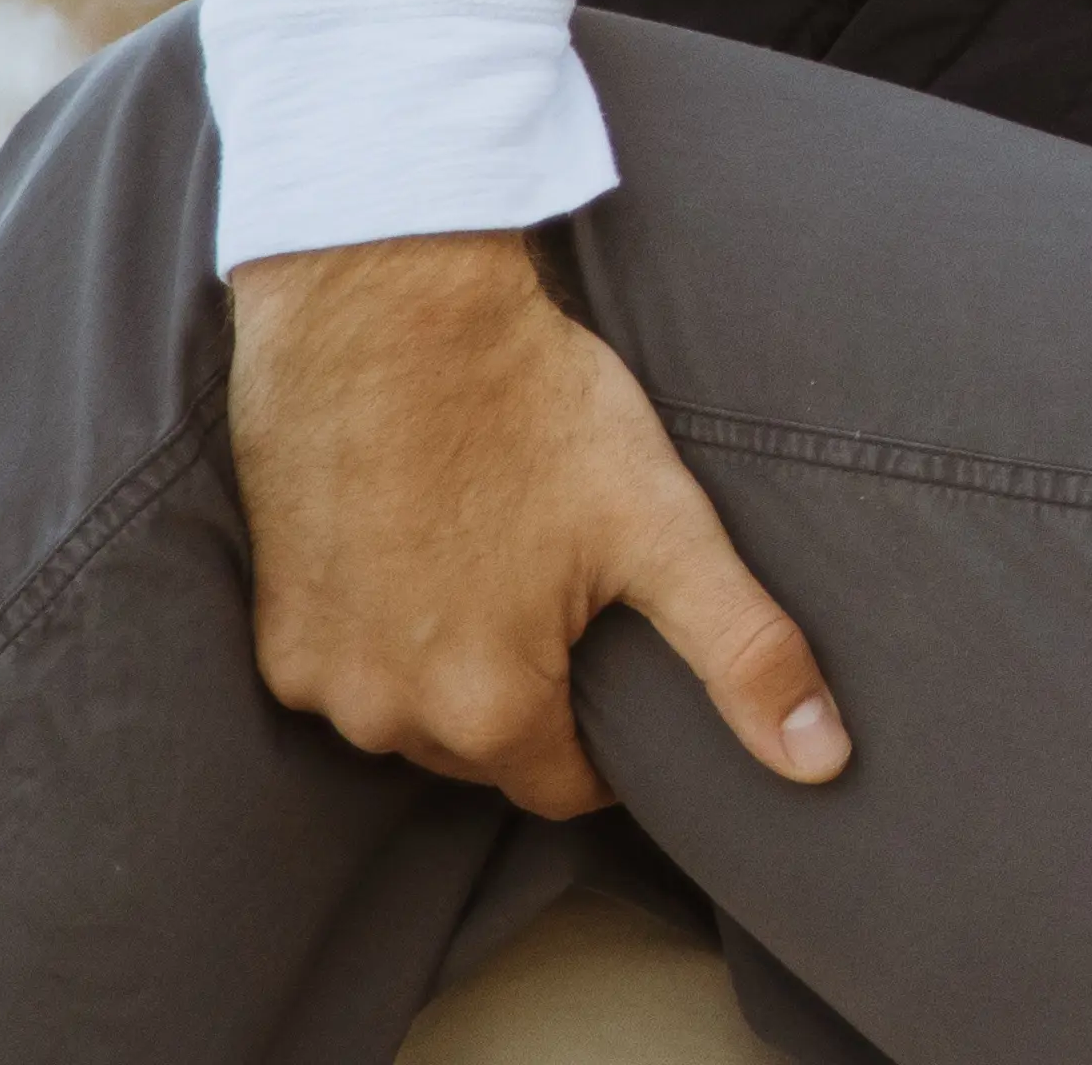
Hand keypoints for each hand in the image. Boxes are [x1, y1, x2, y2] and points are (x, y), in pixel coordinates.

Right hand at [222, 230, 846, 818]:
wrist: (386, 307)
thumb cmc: (534, 407)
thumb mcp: (664, 527)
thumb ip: (744, 653)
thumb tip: (822, 760)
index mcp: (485, 711)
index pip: (568, 785)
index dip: (610, 738)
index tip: (626, 672)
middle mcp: (385, 716)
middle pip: (486, 751)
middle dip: (531, 697)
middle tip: (564, 599)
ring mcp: (314, 673)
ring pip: (408, 714)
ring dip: (450, 670)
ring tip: (495, 571)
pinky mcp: (268, 625)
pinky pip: (342, 667)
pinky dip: (383, 634)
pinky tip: (419, 555)